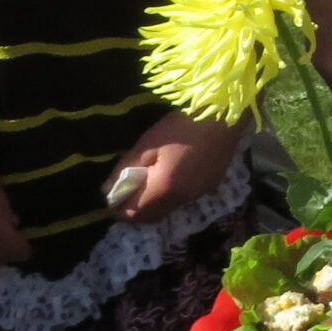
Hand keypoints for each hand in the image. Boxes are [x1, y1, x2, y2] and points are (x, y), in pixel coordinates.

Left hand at [107, 111, 243, 222]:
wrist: (224, 114)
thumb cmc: (182, 126)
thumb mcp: (148, 143)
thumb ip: (126, 168)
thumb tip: (108, 189)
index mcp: (164, 188)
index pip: (134, 213)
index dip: (118, 209)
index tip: (110, 198)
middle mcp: (183, 198)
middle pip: (153, 216)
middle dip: (136, 209)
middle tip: (126, 191)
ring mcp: (199, 194)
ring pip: (169, 208)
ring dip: (155, 202)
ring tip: (148, 180)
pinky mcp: (211, 186)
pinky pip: (184, 198)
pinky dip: (172, 193)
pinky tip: (172, 173)